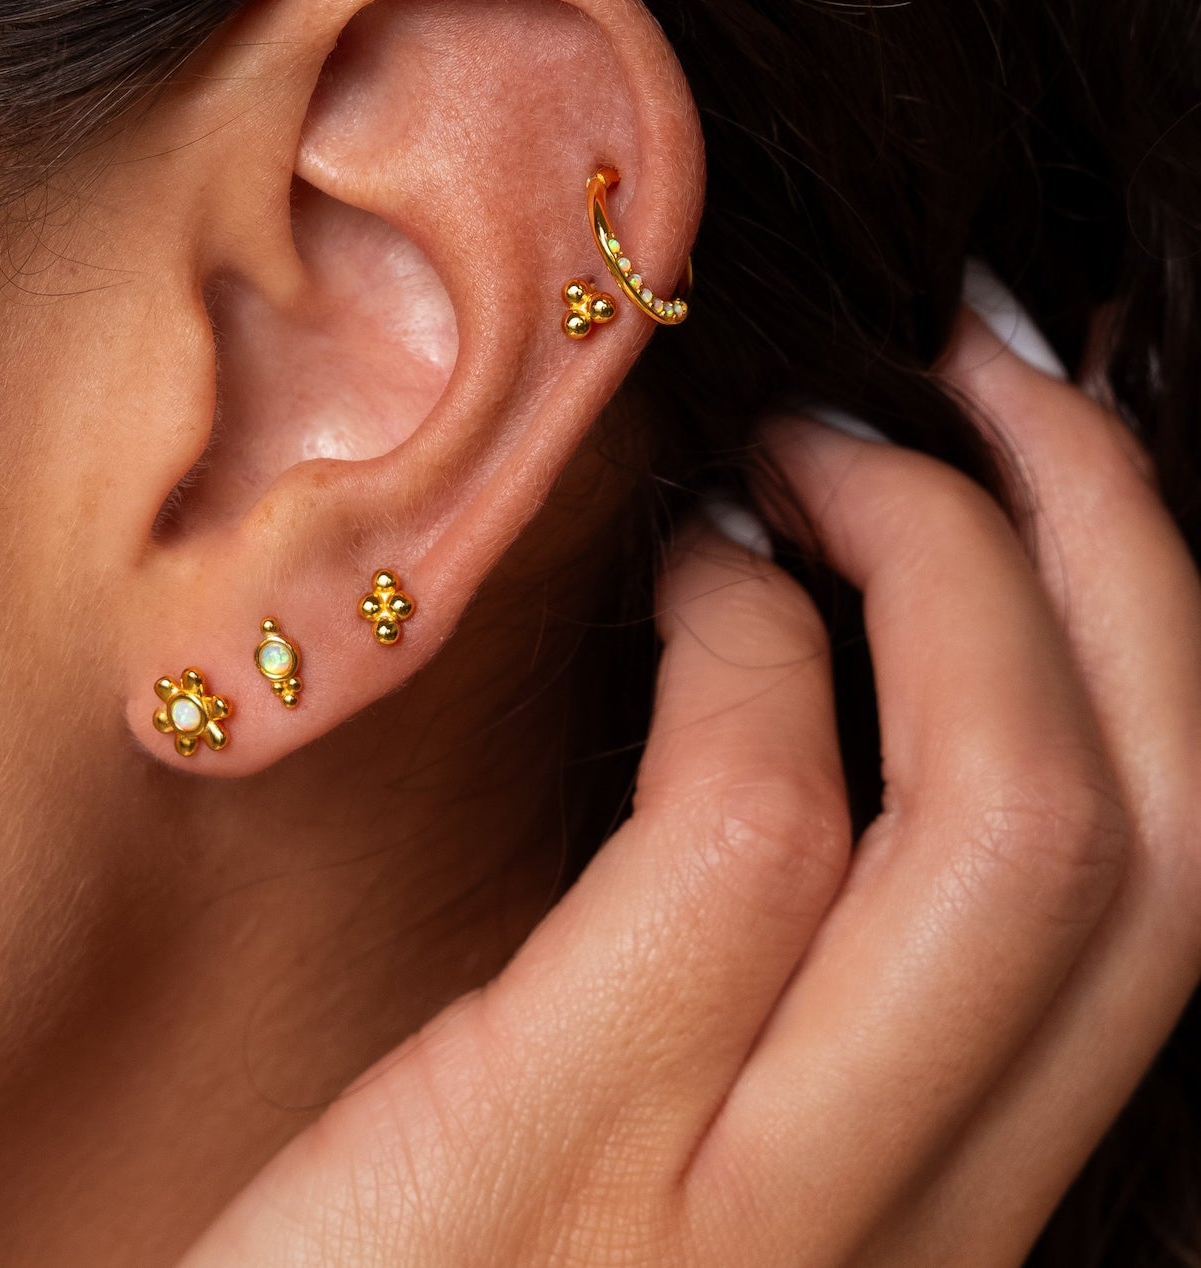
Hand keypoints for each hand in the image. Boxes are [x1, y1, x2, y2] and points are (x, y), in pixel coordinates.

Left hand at [182, 307, 1200, 1266]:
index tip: (1038, 466)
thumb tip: (817, 683)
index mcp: (940, 1206)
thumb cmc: (428, 1265)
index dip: (1152, 630)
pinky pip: (748, 832)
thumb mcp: (659, 1142)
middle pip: (1152, 832)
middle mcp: (914, 1231)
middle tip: (978, 376)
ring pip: (1009, 821)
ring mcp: (761, 1221)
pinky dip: (740, 646)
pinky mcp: (563, 1159)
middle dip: (1104, 545)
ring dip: (934, 558)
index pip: (1173, 893)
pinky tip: (670, 579)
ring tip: (808, 452)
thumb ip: (771, 984)